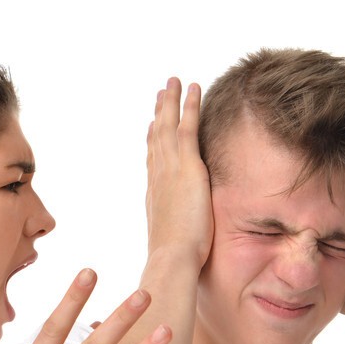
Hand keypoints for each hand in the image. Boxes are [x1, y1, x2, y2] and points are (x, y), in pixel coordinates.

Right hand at [146, 78, 213, 270]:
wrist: (173, 258)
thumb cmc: (175, 260)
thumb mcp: (174, 242)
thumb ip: (177, 234)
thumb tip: (177, 243)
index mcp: (155, 194)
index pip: (152, 161)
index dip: (151, 142)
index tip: (151, 126)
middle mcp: (158, 177)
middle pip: (156, 138)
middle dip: (158, 115)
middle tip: (159, 95)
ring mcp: (170, 168)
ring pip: (167, 126)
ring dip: (170, 102)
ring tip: (172, 82)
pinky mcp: (187, 165)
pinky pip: (187, 127)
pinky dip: (189, 106)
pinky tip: (193, 88)